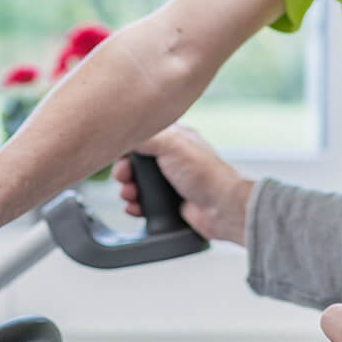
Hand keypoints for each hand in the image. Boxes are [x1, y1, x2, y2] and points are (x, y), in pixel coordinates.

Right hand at [112, 125, 252, 243]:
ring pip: (138, 183)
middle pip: (136, 162)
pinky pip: (144, 203)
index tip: (119, 155)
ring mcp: (171, 181)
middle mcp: (172, 158)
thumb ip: (145, 136)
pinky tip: (135, 208)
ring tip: (130, 195)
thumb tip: (123, 133)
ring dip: (129, 190)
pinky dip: (136, 206)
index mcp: (175, 139)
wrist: (222, 209)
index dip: (127, 146)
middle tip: (124, 178)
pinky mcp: (170, 202)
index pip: (143, 137)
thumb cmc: (204, 174)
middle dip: (125, 172)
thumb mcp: (171, 144)